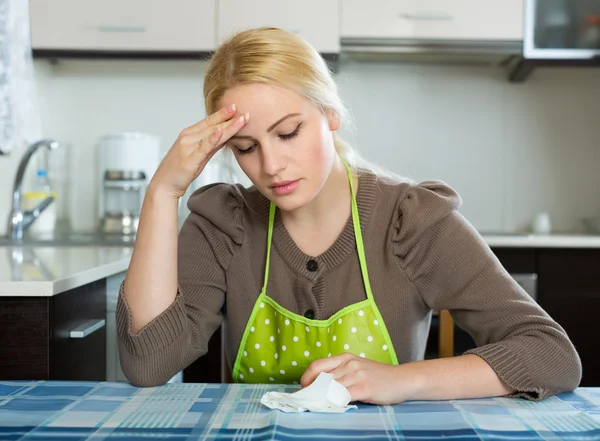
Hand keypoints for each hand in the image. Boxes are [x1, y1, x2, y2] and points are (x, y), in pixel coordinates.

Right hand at [150, 104, 248, 198]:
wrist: (164, 185)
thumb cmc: (180, 171)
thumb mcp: (198, 155)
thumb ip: (211, 145)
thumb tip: (225, 136)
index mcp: (189, 134)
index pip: (209, 121)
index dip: (223, 114)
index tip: (236, 106)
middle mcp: (188, 137)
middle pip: (213, 126)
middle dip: (230, 119)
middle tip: (245, 111)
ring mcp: (188, 147)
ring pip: (212, 134)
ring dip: (228, 126)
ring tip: (241, 119)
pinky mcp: (190, 159)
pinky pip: (204, 147)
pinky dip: (213, 139)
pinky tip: (221, 132)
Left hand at [300, 353, 417, 404]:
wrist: (403, 379)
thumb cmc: (379, 377)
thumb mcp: (357, 369)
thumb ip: (340, 374)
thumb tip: (320, 386)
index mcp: (345, 357)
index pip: (317, 366)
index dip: (306, 378)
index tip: (302, 389)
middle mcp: (349, 364)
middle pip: (321, 378)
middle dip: (310, 391)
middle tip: (304, 401)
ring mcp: (357, 375)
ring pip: (330, 388)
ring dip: (320, 398)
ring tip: (314, 405)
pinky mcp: (365, 388)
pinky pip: (343, 396)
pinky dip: (334, 402)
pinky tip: (330, 406)